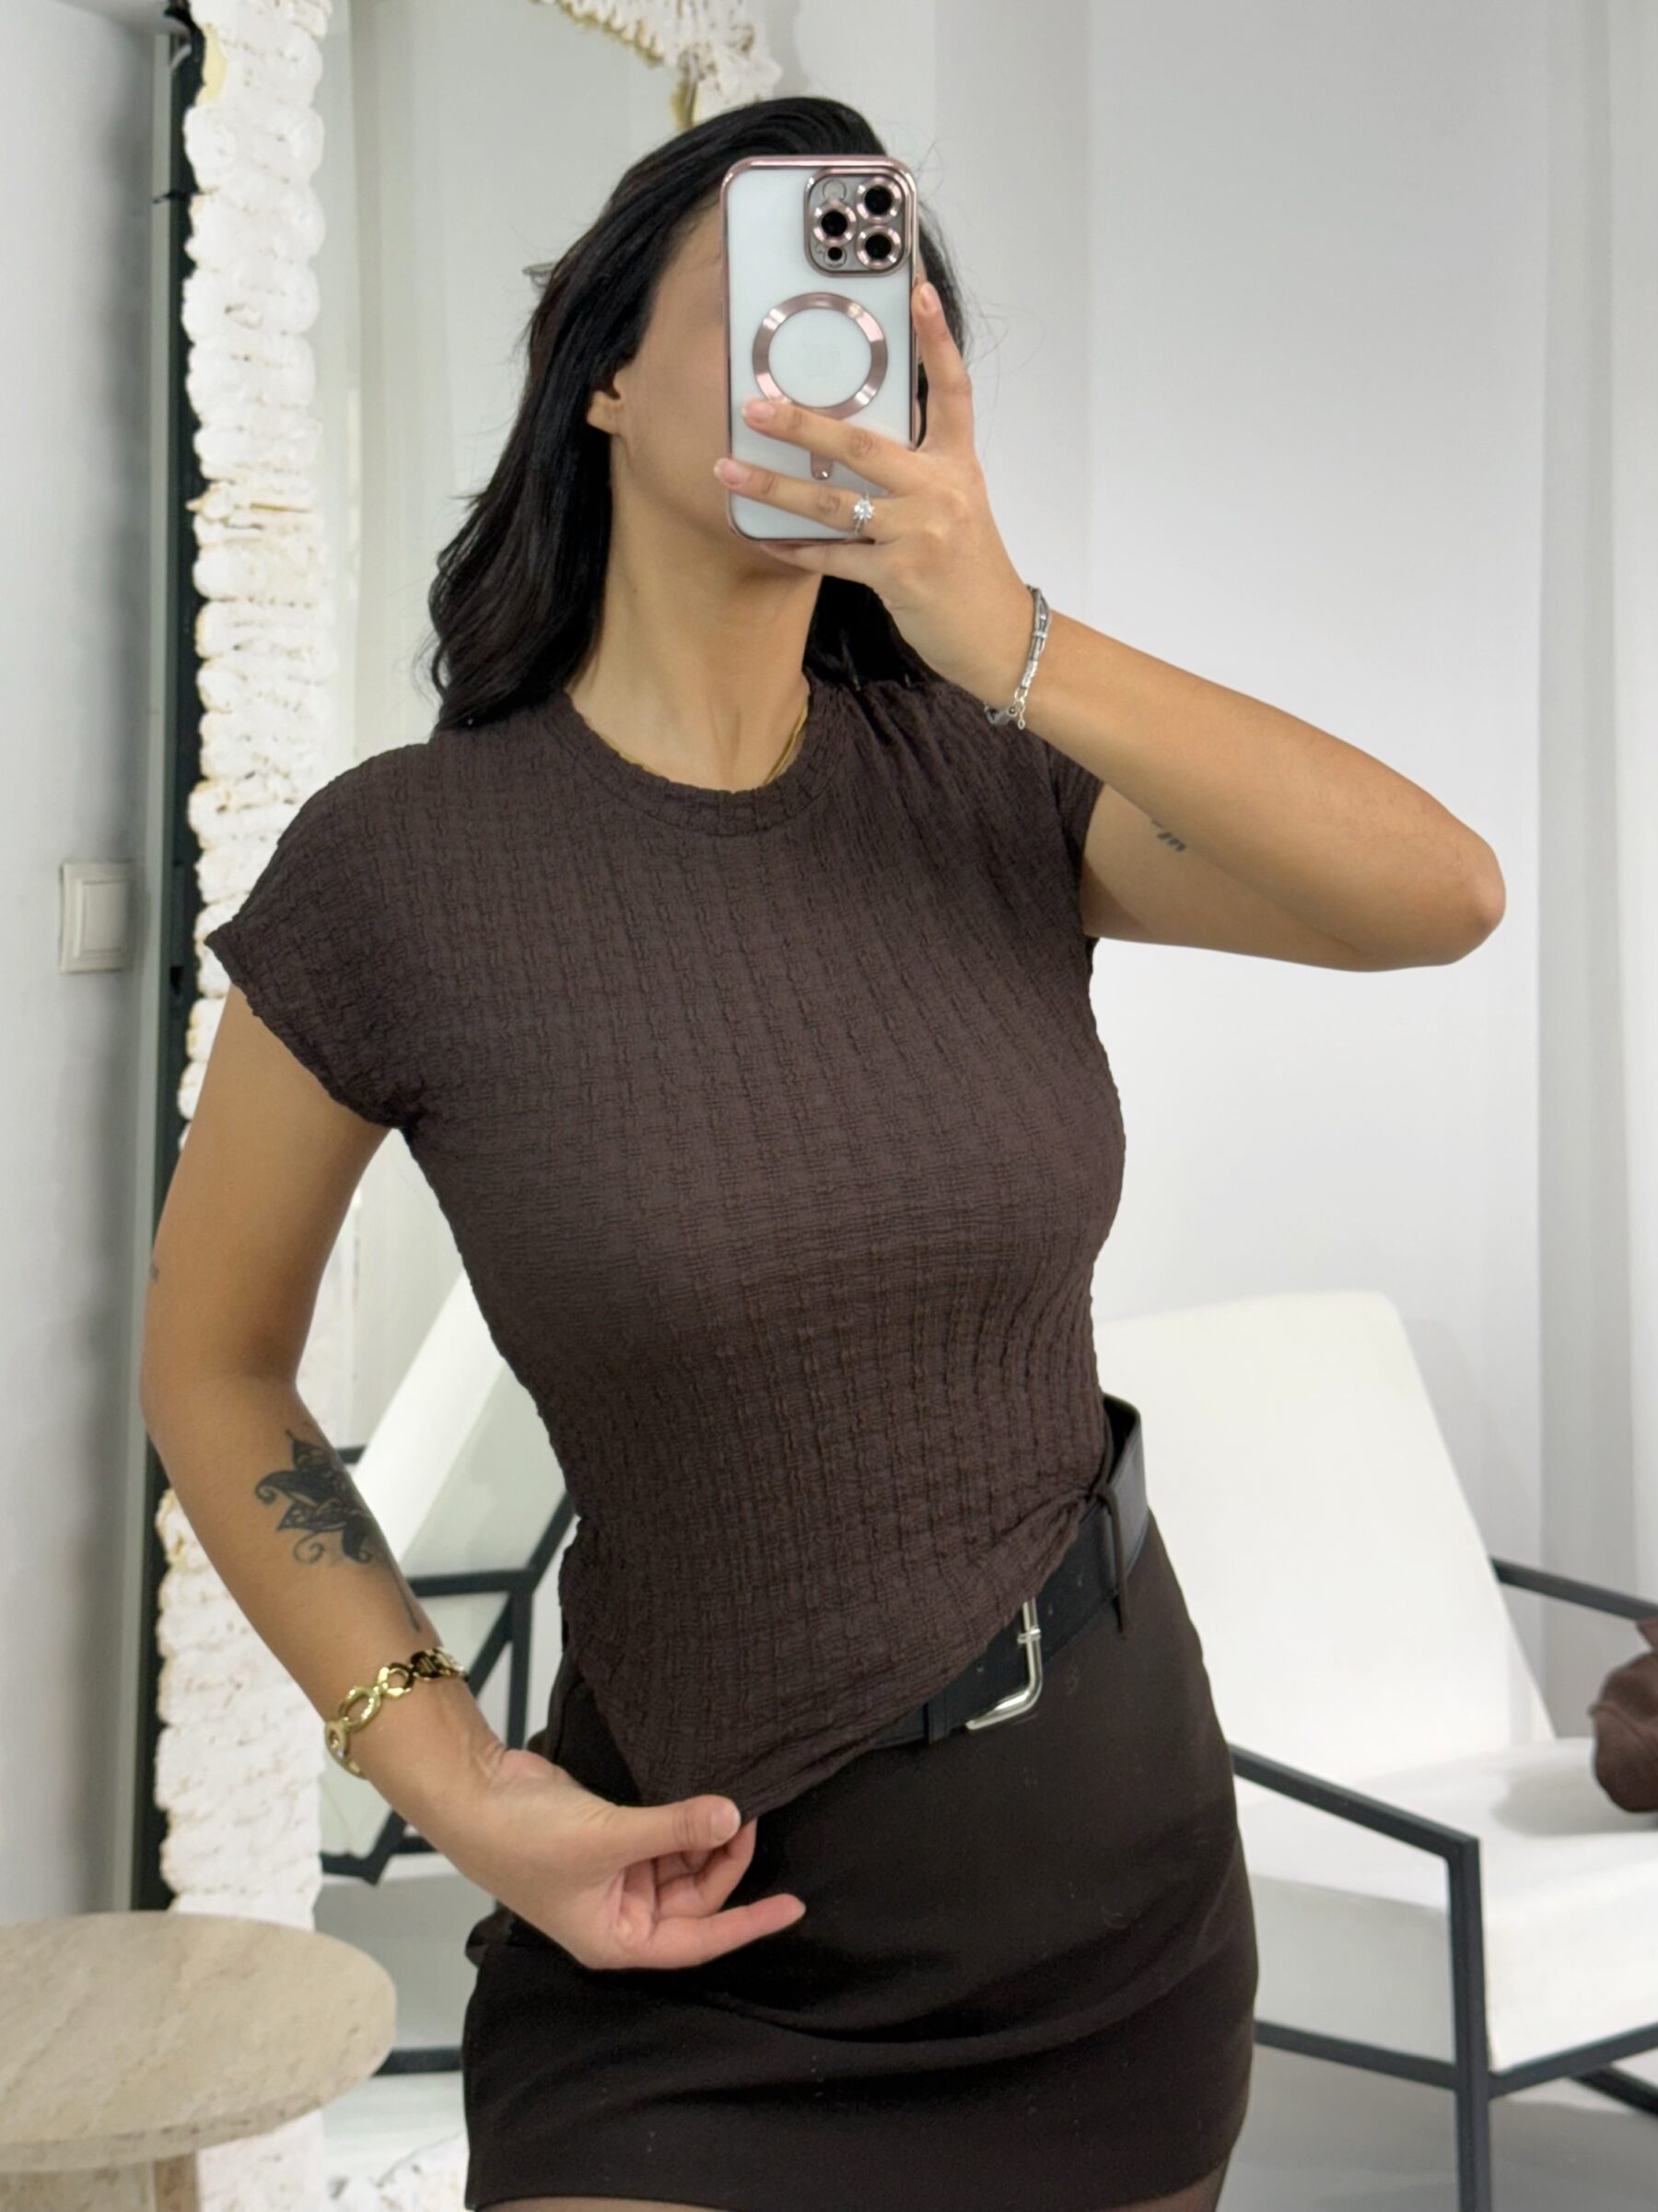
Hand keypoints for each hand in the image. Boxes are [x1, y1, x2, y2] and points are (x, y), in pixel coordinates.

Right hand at [451, 1739, 806, 1970]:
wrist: (474, 1793)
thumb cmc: (523, 1838)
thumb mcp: (608, 1837)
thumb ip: (675, 1828)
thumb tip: (732, 1817)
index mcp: (617, 1938)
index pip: (698, 1940)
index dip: (747, 1923)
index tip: (792, 1906)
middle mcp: (621, 1914)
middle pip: (695, 1897)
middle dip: (723, 1859)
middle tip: (748, 1814)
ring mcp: (617, 1875)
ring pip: (682, 1863)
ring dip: (705, 1835)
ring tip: (730, 1800)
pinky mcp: (612, 1839)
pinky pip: (663, 1836)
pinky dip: (684, 1820)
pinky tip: (704, 1797)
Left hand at [713, 280, 1033, 703]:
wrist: (997, 634)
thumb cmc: (968, 567)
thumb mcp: (956, 504)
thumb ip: (915, 470)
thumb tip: (849, 443)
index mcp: (957, 464)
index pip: (951, 390)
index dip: (937, 338)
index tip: (918, 288)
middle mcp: (941, 490)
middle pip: (864, 444)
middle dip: (802, 423)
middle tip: (754, 405)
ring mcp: (921, 534)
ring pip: (834, 503)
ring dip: (775, 487)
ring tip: (728, 471)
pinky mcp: (901, 576)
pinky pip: (834, 557)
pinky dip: (795, 549)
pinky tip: (763, 537)